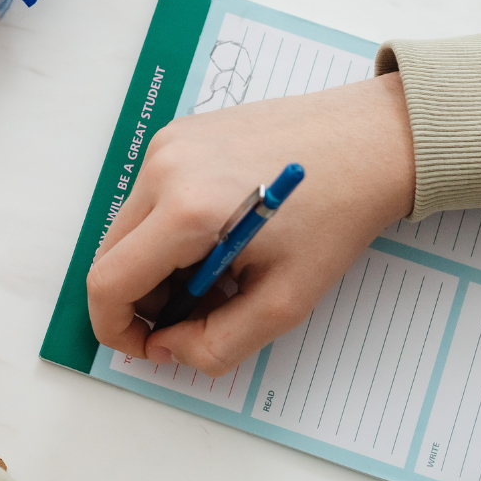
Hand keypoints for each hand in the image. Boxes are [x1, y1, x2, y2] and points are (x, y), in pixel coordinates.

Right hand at [86, 74, 415, 376]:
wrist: (371, 141)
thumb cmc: (337, 216)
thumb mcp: (285, 301)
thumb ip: (217, 343)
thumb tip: (168, 347)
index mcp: (186, 211)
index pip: (110, 283)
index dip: (118, 329)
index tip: (150, 346)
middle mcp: (164, 168)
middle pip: (111, 256)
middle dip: (143, 299)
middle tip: (198, 312)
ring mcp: (167, 144)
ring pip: (128, 228)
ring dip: (158, 264)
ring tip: (220, 271)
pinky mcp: (179, 133)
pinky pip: (149, 196)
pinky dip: (170, 229)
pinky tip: (221, 235)